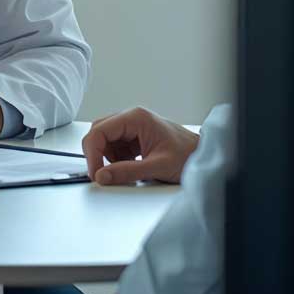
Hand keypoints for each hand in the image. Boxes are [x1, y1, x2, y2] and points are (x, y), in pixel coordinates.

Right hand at [82, 107, 199, 184]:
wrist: (201, 155)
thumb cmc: (186, 155)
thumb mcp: (157, 166)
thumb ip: (127, 172)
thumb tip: (102, 176)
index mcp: (136, 118)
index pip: (100, 131)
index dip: (92, 153)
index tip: (95, 173)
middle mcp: (132, 118)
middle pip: (99, 133)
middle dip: (97, 155)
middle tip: (102, 175)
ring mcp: (132, 128)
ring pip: (105, 141)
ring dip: (108, 158)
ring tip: (127, 170)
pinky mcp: (134, 138)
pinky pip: (115, 148)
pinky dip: (116, 160)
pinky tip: (131, 167)